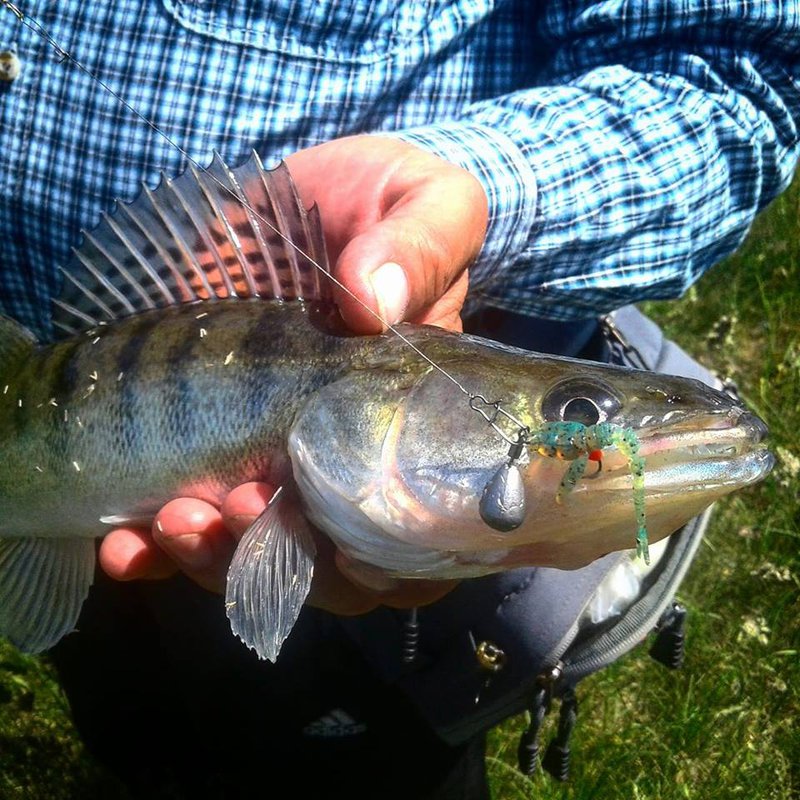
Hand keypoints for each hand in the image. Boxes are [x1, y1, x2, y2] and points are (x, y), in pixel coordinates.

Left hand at [100, 136, 486, 609]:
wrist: (302, 196)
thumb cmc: (386, 202)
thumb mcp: (429, 204)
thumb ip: (423, 244)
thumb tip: (374, 301)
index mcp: (409, 423)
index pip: (414, 530)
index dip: (385, 558)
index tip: (344, 540)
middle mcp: (343, 454)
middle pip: (324, 560)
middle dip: (280, 558)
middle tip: (244, 509)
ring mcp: (269, 451)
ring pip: (247, 554)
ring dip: (211, 558)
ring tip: (177, 521)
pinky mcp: (202, 438)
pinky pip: (180, 518)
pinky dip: (150, 547)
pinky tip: (125, 542)